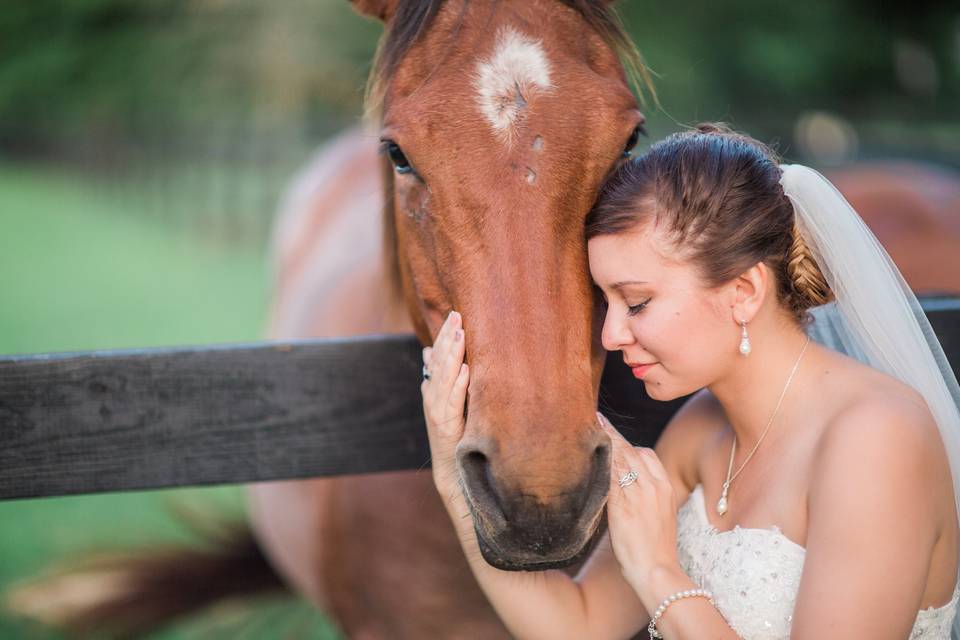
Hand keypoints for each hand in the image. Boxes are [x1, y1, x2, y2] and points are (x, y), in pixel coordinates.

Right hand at [421, 311, 469, 503]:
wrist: (451, 468)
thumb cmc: (454, 433)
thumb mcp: (449, 401)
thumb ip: (443, 377)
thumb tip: (432, 351)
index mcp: (434, 387)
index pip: (438, 356)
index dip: (445, 336)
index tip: (455, 315)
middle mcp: (432, 395)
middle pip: (439, 361)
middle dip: (448, 337)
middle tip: (457, 315)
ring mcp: (437, 410)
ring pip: (444, 376)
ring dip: (452, 355)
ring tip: (460, 335)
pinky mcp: (446, 425)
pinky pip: (452, 401)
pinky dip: (457, 385)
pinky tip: (464, 370)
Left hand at [597, 412, 679, 588]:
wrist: (657, 571)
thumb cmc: (654, 547)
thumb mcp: (659, 514)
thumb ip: (645, 494)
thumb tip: (624, 482)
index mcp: (664, 486)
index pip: (645, 452)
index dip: (625, 439)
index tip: (609, 427)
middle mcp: (653, 485)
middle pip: (629, 449)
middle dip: (610, 432)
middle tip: (594, 416)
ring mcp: (639, 494)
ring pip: (619, 457)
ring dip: (603, 440)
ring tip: (588, 425)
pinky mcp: (623, 505)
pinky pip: (609, 476)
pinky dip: (599, 462)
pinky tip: (584, 453)